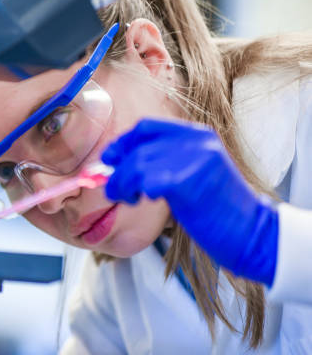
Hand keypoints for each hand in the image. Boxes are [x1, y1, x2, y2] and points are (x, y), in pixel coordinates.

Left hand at [101, 118, 278, 285]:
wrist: (250, 233)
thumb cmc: (217, 209)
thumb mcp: (192, 173)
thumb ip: (163, 161)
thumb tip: (118, 162)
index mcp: (198, 134)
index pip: (147, 127)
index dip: (123, 142)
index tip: (109, 159)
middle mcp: (196, 141)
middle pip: (139, 148)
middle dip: (118, 171)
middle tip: (114, 190)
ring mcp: (194, 158)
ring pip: (137, 165)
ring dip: (123, 184)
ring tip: (127, 198)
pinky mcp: (188, 181)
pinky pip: (147, 181)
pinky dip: (138, 191)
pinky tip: (144, 199)